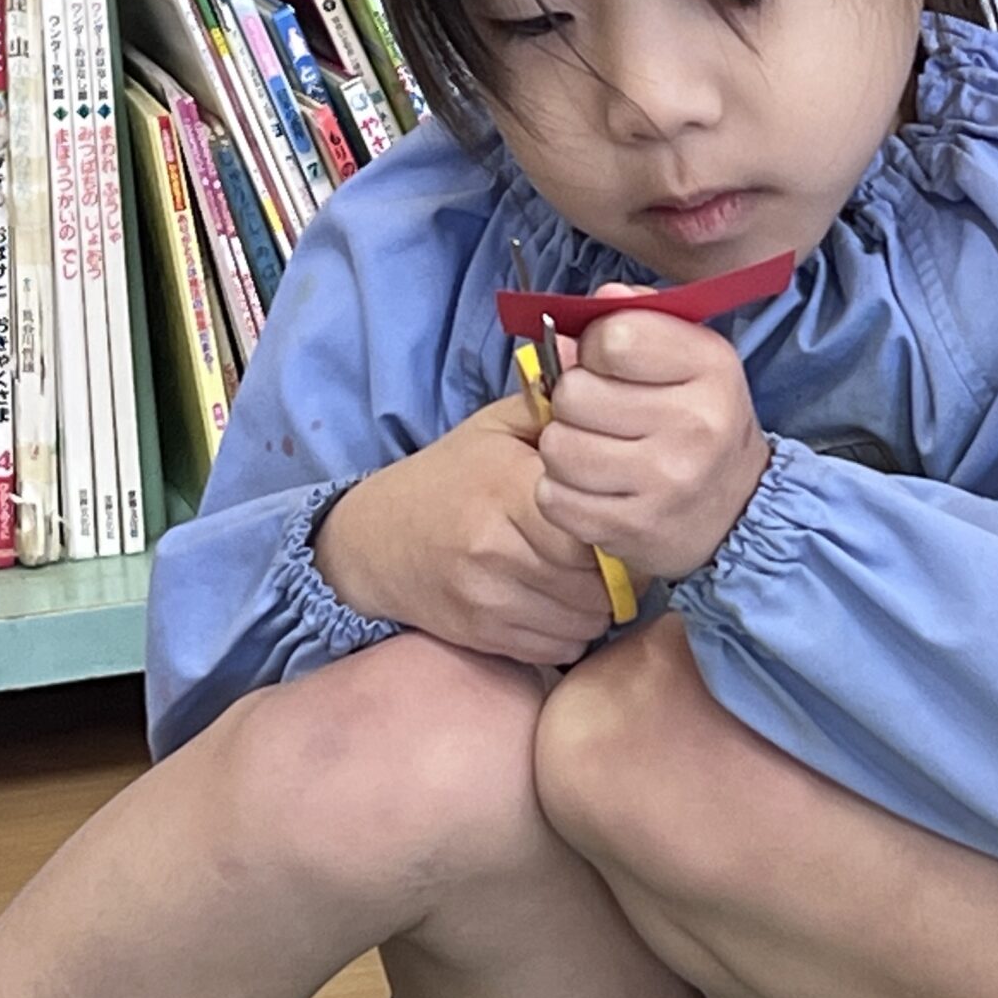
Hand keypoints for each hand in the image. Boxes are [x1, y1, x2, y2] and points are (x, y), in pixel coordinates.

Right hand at [313, 394, 613, 668]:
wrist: (375, 541)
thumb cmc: (453, 476)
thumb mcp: (497, 427)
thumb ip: (554, 400)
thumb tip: (592, 351)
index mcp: (508, 489)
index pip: (593, 525)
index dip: (619, 524)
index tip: (622, 515)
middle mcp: (495, 548)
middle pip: (596, 580)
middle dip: (617, 569)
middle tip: (614, 548)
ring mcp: (487, 599)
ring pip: (585, 619)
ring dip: (596, 602)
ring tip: (584, 573)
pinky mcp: (482, 635)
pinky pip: (559, 646)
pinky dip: (570, 629)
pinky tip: (558, 600)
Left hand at [538, 293, 770, 581]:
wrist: (740, 507)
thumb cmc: (699, 419)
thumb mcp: (688, 356)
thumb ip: (637, 318)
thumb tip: (588, 307)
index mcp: (711, 366)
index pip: (614, 337)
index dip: (595, 347)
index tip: (608, 365)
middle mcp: (696, 424)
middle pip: (575, 393)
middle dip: (574, 400)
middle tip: (600, 414)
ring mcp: (667, 482)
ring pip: (558, 447)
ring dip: (564, 448)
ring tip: (594, 451)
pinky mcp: (636, 529)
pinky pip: (555, 498)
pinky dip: (562, 492)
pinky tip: (593, 487)